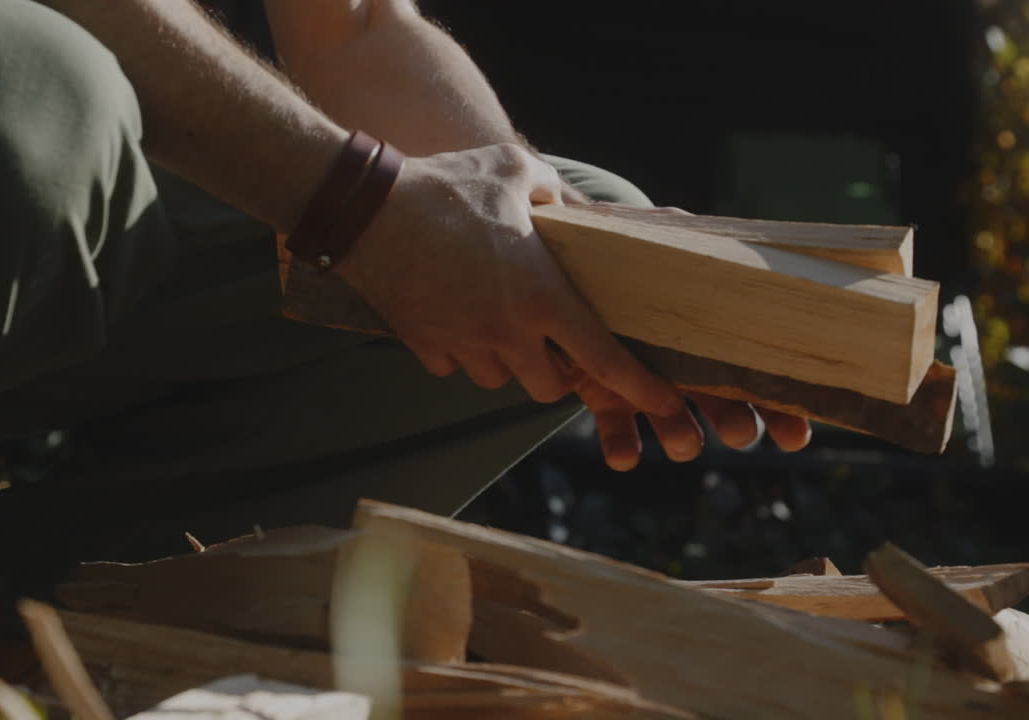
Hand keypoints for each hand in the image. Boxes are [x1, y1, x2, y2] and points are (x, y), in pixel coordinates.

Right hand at [337, 143, 690, 446]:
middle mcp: (506, 332)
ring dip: (507, 359)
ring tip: (495, 315)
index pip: (604, 360)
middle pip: (550, 388)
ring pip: (500, 379)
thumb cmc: (447, 185)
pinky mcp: (425, 347)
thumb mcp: (516, 170)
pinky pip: (455, 366)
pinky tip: (453, 310)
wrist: (366, 209)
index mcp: (542, 296)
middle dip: (557, 371)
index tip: (665, 401)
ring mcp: (463, 345)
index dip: (641, 387)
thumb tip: (582, 210)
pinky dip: (460, 349)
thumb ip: (560, 195)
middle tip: (550, 336)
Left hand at [559, 198, 811, 467]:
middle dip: (737, 424)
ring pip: (675, 425)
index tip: (797, 436)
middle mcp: (690, 369)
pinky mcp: (606, 398)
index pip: (762, 377)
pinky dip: (622, 447)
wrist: (568, 263)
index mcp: (718, 338)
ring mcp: (649, 386)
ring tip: (683, 444)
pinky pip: (618, 431)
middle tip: (740, 435)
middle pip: (727, 408)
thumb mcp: (668, 240)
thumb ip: (700, 249)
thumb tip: (746, 249)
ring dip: (681, 437)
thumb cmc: (631, 253)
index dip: (784, 410)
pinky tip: (625, 456)